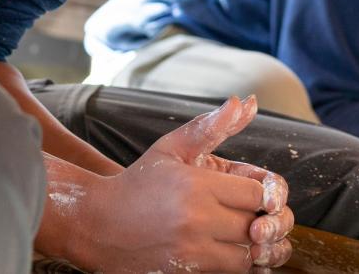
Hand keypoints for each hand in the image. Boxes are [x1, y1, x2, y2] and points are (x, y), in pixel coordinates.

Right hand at [77, 96, 294, 272]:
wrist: (96, 224)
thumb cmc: (138, 182)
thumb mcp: (171, 148)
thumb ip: (211, 126)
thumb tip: (246, 101)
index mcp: (197, 185)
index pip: (258, 193)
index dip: (262, 194)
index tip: (252, 193)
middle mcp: (197, 220)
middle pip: (256, 224)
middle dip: (257, 219)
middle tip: (247, 213)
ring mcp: (191, 252)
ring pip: (247, 255)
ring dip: (248, 245)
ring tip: (235, 232)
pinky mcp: (184, 273)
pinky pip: (229, 273)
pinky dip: (232, 262)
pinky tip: (221, 247)